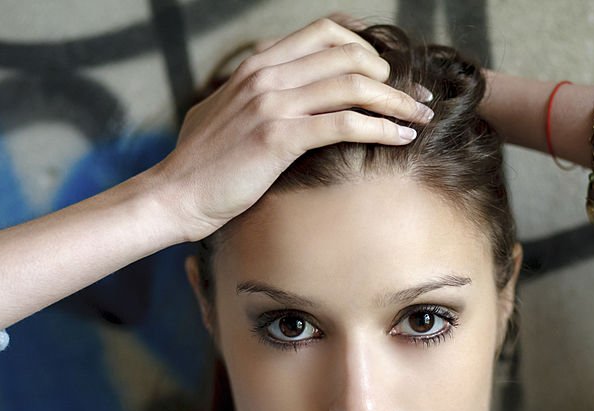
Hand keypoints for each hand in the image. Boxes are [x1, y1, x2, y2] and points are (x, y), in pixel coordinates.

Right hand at [151, 17, 433, 242]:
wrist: (173, 195)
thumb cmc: (203, 164)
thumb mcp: (226, 113)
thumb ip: (255, 96)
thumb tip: (283, 97)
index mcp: (257, 65)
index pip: (324, 32)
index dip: (366, 45)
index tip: (390, 70)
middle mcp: (266, 74)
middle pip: (348, 54)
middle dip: (392, 74)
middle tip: (415, 98)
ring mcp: (272, 103)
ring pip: (353, 85)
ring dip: (397, 101)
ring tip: (420, 118)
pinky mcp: (279, 137)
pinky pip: (345, 123)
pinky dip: (381, 129)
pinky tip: (401, 139)